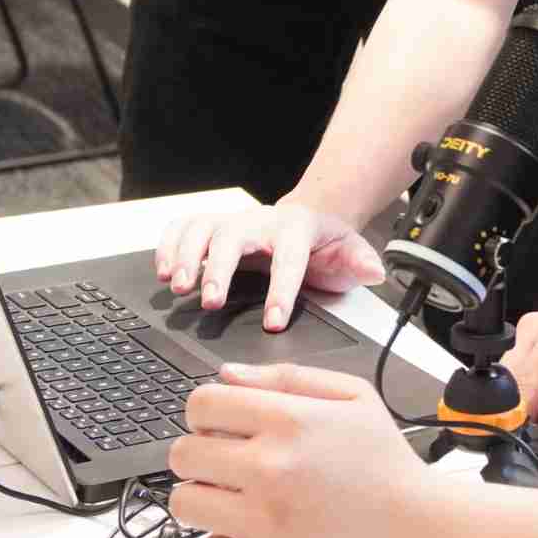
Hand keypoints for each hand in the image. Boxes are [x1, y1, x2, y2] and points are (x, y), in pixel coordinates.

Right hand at [155, 201, 383, 330]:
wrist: (309, 217)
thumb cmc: (325, 243)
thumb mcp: (351, 252)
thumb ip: (361, 262)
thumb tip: (375, 270)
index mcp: (296, 229)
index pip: (289, 258)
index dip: (281, 289)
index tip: (274, 320)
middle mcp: (260, 222)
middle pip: (233, 236)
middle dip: (219, 268)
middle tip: (211, 301)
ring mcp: (233, 223)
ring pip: (202, 228)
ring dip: (185, 255)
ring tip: (176, 286)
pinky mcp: (213, 228)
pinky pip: (183, 227)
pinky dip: (168, 245)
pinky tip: (162, 272)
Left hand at [169, 363, 451, 537]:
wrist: (422, 534)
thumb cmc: (387, 466)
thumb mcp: (353, 397)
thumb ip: (287, 378)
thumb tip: (228, 375)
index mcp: (290, 422)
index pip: (201, 404)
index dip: (206, 412)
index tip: (220, 425)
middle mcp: (270, 469)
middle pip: (182, 454)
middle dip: (202, 454)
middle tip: (230, 464)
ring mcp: (264, 523)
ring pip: (184, 502)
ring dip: (206, 497)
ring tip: (240, 499)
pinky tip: (260, 532)